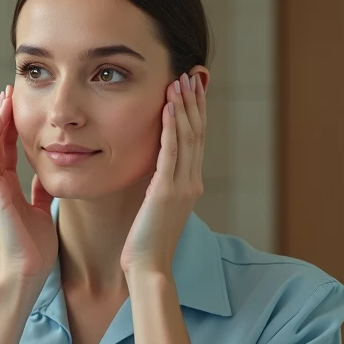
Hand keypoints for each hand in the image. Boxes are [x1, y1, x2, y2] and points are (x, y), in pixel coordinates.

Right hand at [0, 85, 56, 286]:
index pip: (7, 148)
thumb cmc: (35, 246)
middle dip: (2, 115)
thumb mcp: (42, 209)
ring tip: (5, 97)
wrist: (29, 270)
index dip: (12, 125)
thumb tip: (45, 174)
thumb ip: (39, 191)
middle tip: (10, 90)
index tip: (19, 103)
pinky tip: (1, 119)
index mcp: (7, 187)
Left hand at [121, 72, 206, 276]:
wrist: (148, 268)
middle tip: (190, 75)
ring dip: (183, 107)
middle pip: (197, 133)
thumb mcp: (156, 208)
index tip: (192, 90)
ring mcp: (181, 187)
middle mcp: (191, 182)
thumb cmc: (146, 243)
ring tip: (179, 82)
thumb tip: (154, 169)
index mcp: (189, 185)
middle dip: (194, 103)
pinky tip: (168, 107)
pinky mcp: (165, 192)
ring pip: (187, 138)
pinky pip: (170, 152)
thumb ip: (160, 186)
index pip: (196, 141)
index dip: (196, 113)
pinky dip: (171, 127)